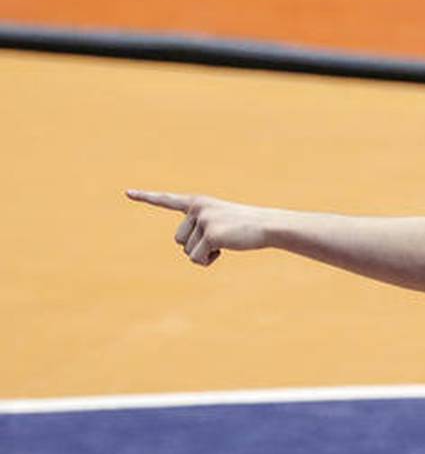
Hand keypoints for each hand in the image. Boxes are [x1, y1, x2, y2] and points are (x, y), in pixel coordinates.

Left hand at [126, 189, 269, 264]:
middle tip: (220, 238)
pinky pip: (197, 259)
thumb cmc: (245, 227)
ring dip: (204, 254)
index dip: (147, 197)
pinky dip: (209, 260)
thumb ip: (201, 231)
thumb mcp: (220, 224)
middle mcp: (197, 209)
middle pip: (179, 240)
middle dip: (197, 246)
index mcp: (198, 203)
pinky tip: (225, 248)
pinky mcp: (210, 235)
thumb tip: (193, 253)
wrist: (267, 225)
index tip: (127, 193)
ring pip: (187, 251)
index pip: (167, 200)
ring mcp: (203, 221)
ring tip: (225, 242)